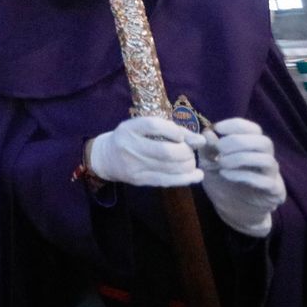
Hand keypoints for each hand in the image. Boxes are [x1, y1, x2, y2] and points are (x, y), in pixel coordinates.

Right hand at [87, 115, 204, 186]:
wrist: (105, 158)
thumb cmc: (130, 138)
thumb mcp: (143, 127)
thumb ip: (170, 130)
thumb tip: (201, 140)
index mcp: (129, 128)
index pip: (154, 126)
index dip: (173, 130)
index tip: (182, 136)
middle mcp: (129, 146)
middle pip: (165, 151)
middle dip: (186, 152)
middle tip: (189, 152)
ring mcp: (134, 165)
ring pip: (169, 168)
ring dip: (188, 165)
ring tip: (191, 163)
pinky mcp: (139, 180)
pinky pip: (166, 180)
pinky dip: (185, 179)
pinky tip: (196, 176)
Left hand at [199, 118, 285, 236]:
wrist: (232, 210)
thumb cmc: (222, 181)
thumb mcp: (208, 163)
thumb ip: (208, 149)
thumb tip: (208, 132)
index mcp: (253, 147)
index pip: (253, 128)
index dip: (236, 125)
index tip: (217, 128)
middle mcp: (266, 157)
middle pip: (264, 141)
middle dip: (239, 141)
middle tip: (220, 149)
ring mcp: (272, 175)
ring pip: (267, 160)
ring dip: (241, 158)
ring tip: (222, 163)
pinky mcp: (274, 192)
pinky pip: (265, 181)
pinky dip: (244, 175)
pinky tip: (226, 174)